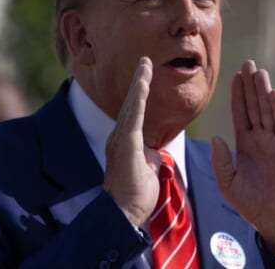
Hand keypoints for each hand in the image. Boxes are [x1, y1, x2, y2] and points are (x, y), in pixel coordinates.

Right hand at [103, 57, 161, 226]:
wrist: (124, 212)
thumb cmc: (136, 195)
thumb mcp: (147, 169)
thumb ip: (150, 155)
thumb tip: (155, 150)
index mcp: (125, 142)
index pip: (135, 112)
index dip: (140, 93)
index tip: (145, 75)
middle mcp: (119, 137)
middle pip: (131, 104)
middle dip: (138, 81)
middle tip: (144, 60)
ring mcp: (120, 140)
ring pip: (132, 106)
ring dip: (139, 84)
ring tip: (145, 65)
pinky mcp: (125, 145)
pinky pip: (134, 117)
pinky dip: (138, 99)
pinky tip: (143, 85)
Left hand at [210, 60, 274, 261]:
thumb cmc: (252, 204)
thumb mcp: (228, 184)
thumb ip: (220, 162)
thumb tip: (216, 138)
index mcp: (245, 144)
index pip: (241, 113)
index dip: (238, 95)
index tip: (234, 76)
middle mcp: (261, 139)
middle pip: (254, 106)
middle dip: (250, 85)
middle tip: (247, 63)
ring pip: (267, 111)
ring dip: (263, 91)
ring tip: (259, 71)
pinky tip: (273, 94)